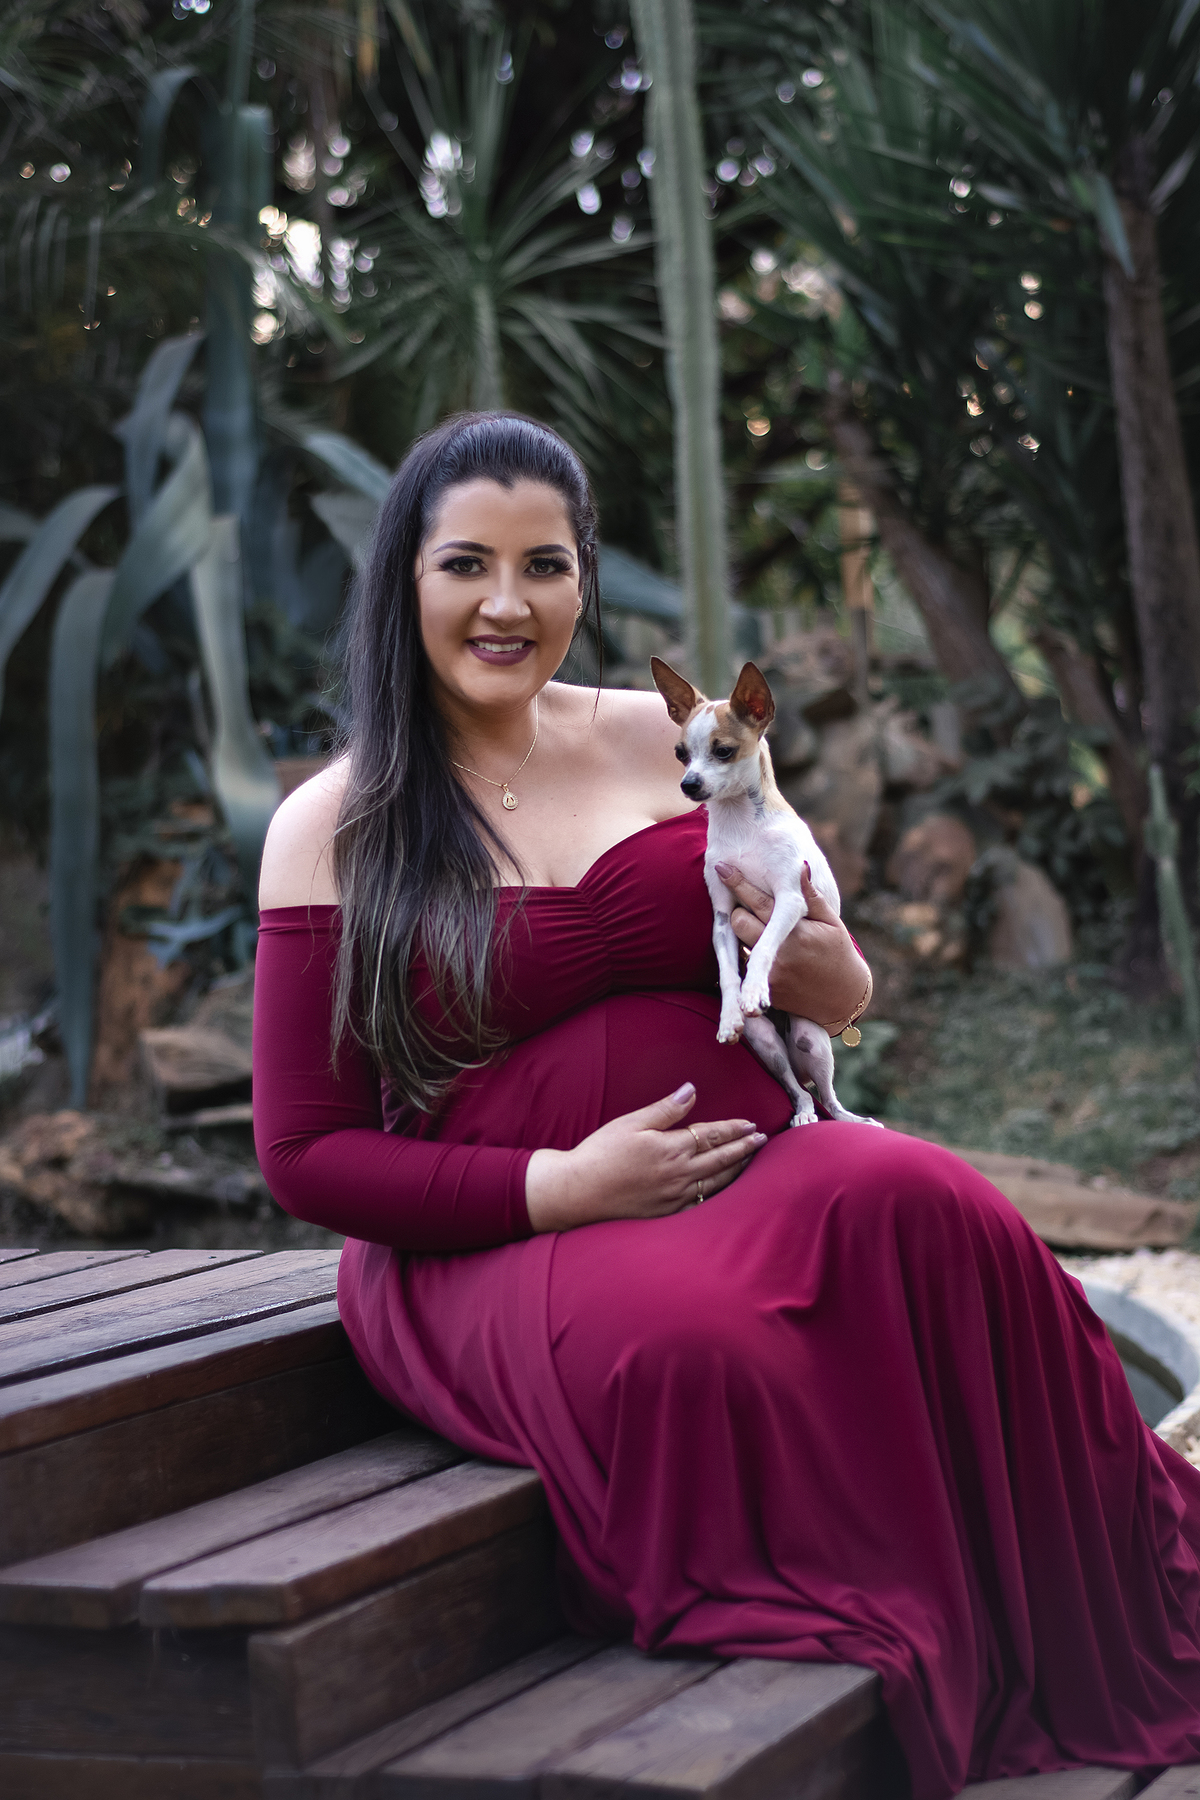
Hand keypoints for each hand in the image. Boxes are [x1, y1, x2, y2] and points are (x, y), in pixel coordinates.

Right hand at [525, 1082, 765, 1232]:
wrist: (579, 1192)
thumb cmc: (601, 1154)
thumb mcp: (631, 1123)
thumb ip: (665, 1109)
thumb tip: (690, 1090)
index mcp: (671, 1148)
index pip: (711, 1135)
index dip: (733, 1129)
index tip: (750, 1124)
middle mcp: (679, 1173)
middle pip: (720, 1158)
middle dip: (743, 1148)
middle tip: (761, 1140)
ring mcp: (675, 1196)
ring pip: (716, 1181)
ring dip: (736, 1169)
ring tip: (750, 1160)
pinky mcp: (667, 1212)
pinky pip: (702, 1201)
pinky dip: (718, 1191)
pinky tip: (724, 1187)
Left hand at [715, 860, 870, 1030]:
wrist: (841, 999)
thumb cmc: (837, 952)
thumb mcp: (831, 922)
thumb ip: (812, 895)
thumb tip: (800, 865)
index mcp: (796, 930)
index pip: (760, 902)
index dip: (739, 883)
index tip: (723, 867)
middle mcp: (779, 952)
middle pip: (739, 922)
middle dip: (739, 911)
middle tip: (747, 907)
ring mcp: (770, 973)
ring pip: (737, 944)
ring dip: (743, 933)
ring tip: (756, 928)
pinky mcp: (764, 990)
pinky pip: (744, 965)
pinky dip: (748, 954)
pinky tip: (760, 950)